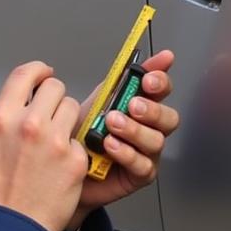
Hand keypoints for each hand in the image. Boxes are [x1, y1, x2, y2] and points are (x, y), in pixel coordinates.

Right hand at [0, 62, 87, 230]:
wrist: (9, 230)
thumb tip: (6, 118)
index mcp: (1, 118)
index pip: (25, 74)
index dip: (38, 70)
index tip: (45, 73)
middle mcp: (30, 124)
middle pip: (55, 87)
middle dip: (55, 97)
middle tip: (53, 111)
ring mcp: (55, 141)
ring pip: (74, 109)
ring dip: (68, 120)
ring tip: (58, 140)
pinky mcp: (75, 159)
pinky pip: (80, 141)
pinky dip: (73, 151)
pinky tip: (62, 166)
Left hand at [68, 50, 178, 230]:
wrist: (61, 164)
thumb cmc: (81, 133)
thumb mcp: (98, 100)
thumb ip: (119, 80)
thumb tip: (138, 55)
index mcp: (142, 104)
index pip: (162, 89)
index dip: (160, 81)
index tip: (148, 79)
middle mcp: (149, 128)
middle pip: (169, 117)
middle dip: (152, 109)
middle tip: (131, 105)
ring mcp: (147, 152)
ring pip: (157, 140)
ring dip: (134, 130)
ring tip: (112, 124)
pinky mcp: (140, 174)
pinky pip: (143, 165)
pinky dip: (127, 153)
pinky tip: (110, 146)